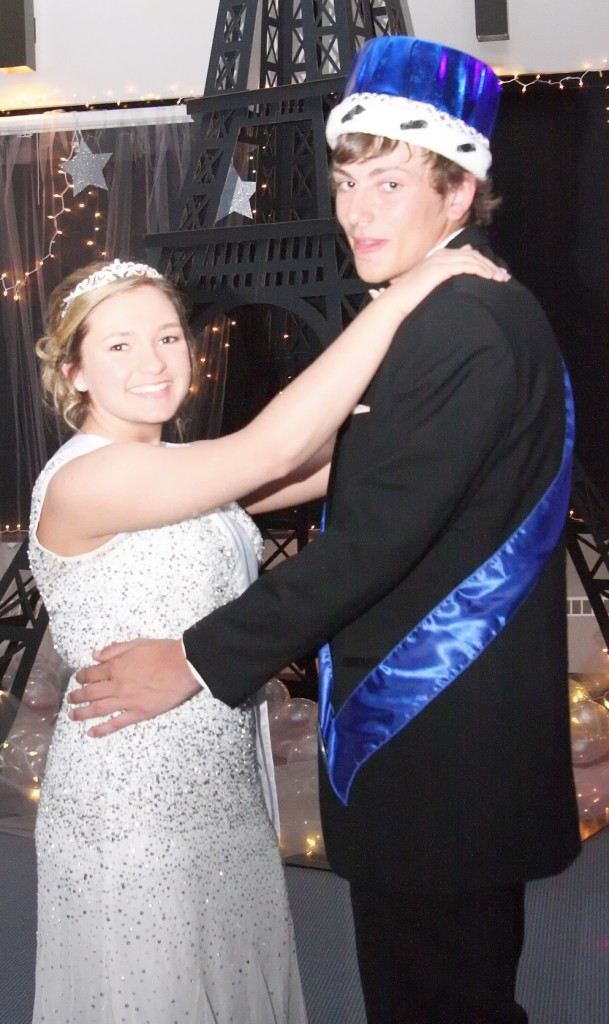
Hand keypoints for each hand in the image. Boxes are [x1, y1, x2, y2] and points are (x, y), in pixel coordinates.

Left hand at [69, 638, 201, 736]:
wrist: (184, 666)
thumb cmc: (163, 652)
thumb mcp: (137, 643)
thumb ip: (115, 649)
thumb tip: (96, 655)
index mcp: (117, 666)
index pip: (92, 673)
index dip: (82, 676)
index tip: (78, 679)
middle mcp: (117, 684)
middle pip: (91, 692)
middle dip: (77, 696)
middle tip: (71, 699)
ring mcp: (126, 701)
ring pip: (98, 709)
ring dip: (82, 713)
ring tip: (73, 715)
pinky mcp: (138, 713)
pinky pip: (116, 723)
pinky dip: (102, 729)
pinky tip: (91, 732)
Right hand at [384, 244, 509, 314]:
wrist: (395, 302)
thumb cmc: (409, 298)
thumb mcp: (427, 284)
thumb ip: (442, 276)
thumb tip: (455, 275)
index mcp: (438, 256)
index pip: (467, 254)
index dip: (483, 262)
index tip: (495, 273)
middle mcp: (440, 254)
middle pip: (473, 255)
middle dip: (490, 264)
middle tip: (503, 276)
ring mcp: (440, 260)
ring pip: (472, 259)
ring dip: (488, 268)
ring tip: (500, 278)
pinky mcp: (440, 269)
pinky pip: (466, 266)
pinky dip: (479, 270)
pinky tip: (489, 278)